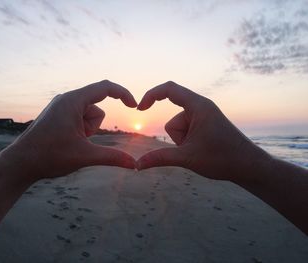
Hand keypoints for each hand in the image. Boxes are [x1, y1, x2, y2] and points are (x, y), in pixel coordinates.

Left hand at [11, 80, 136, 179]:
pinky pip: (78, 119)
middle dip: (94, 127)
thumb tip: (134, 165)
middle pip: (96, 108)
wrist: (20, 164)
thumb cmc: (49, 156)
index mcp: (73, 101)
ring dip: (86, 130)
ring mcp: (60, 107)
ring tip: (69, 142)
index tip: (135, 106)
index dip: (123, 94)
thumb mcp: (85, 156)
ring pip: (88, 116)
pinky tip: (65, 142)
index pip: (105, 88)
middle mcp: (66, 99)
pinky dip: (79, 130)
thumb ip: (112, 157)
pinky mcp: (57, 115)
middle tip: (78, 141)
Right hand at [136, 81, 269, 180]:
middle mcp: (201, 107)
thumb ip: (160, 158)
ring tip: (202, 152)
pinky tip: (203, 151)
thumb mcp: (187, 157)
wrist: (249, 167)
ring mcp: (204, 116)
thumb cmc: (223, 159)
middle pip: (173, 120)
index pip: (169, 89)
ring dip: (184, 143)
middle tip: (196, 150)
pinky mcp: (206, 125)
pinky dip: (189, 143)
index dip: (151, 95)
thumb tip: (137, 165)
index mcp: (198, 106)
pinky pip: (187, 132)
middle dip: (178, 138)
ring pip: (179, 128)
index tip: (139, 108)